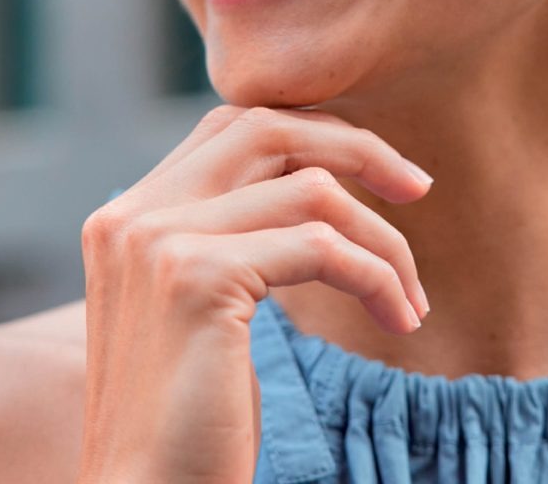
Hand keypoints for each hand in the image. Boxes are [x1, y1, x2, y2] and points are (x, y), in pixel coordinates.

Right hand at [77, 106, 430, 483]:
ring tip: (413, 296)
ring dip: (382, 240)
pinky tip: (401, 315)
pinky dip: (378, 275)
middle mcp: (133, 215)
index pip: (233, 127)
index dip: (313, 135)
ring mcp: (158, 240)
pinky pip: (324, 248)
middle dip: (355, 147)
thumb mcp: (205, 305)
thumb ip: (231, 234)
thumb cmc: (194, 420)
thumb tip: (313, 183)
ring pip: (311, 191)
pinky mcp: (197, 277)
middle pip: (267, 127)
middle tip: (418, 187)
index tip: (379, 171)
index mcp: (129, 215)